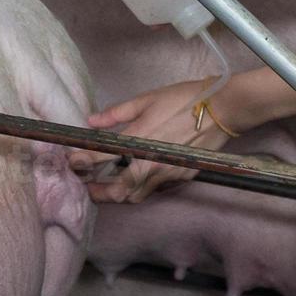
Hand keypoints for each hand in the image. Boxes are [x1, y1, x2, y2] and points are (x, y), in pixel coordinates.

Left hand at [67, 79, 232, 202]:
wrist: (223, 108)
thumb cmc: (183, 100)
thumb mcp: (146, 100)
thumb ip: (116, 114)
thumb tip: (91, 121)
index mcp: (138, 140)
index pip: (100, 157)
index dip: (81, 162)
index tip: (71, 163)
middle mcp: (150, 162)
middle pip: (117, 191)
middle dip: (99, 192)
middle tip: (88, 187)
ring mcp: (167, 172)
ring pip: (137, 195)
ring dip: (120, 195)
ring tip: (109, 188)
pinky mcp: (182, 176)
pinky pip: (156, 189)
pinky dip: (142, 188)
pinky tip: (137, 179)